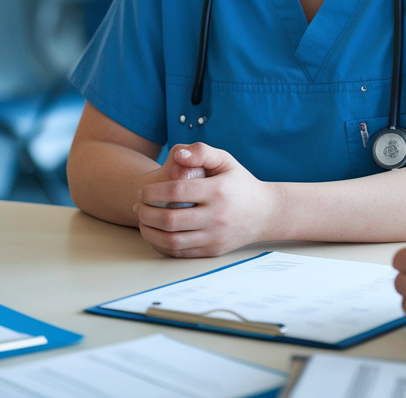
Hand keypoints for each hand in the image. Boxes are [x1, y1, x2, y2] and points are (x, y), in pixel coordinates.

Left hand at [134, 144, 277, 257]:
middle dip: (146, 213)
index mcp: (217, 191)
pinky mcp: (213, 251)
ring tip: (143, 222)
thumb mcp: (226, 161)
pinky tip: (156, 235)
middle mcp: (216, 216)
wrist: (266, 213)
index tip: (142, 192)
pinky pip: (180, 253)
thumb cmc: (241, 184)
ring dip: (150, 232)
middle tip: (138, 207)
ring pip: (172, 240)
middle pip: (170, 220)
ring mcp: (215, 236)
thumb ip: (202, 153)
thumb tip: (178, 154)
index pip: (176, 191)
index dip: (152, 192)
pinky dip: (162, 245)